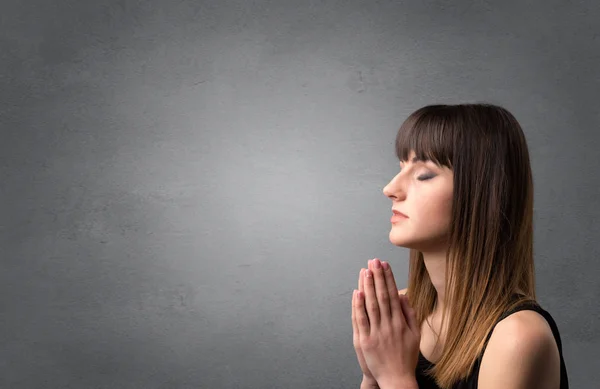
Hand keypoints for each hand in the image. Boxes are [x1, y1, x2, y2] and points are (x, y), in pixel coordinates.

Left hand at [353, 258, 419, 388]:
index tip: (385, 265)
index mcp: (401, 323)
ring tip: (365, 271)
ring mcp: (376, 333)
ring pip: (371, 305)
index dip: (388, 278)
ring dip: (368, 287)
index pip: (393, 295)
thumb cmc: (406, 358)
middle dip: (377, 277)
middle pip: (381, 296)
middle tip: (374, 261)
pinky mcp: (365, 341)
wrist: (397, 380)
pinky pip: (361, 320)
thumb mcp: (415, 335)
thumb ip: (410, 314)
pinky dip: (358, 306)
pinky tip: (357, 293)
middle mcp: (389, 325)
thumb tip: (403, 296)